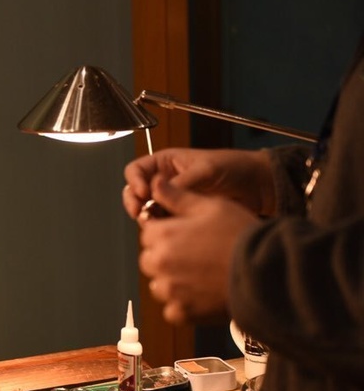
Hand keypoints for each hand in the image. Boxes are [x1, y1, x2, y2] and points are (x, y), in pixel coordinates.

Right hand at [123, 148, 274, 219]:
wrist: (256, 185)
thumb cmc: (234, 167)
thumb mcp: (205, 170)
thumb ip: (180, 181)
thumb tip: (156, 193)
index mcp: (165, 162)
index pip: (136, 170)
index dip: (135, 181)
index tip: (144, 193)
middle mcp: (164, 180)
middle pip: (134, 191)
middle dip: (134, 202)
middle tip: (141, 212)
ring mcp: (171, 198)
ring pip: (146, 209)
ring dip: (147, 216)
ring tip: (156, 221)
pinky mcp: (180, 214)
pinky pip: (162, 221)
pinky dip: (160, 226)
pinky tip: (168, 228)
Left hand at [138, 177, 259, 323]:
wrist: (267, 271)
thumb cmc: (240, 234)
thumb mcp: (211, 206)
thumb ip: (177, 197)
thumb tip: (154, 184)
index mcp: (162, 236)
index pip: (149, 234)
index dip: (167, 233)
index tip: (187, 236)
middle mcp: (160, 264)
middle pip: (150, 260)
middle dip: (167, 257)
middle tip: (196, 256)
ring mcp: (169, 291)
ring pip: (159, 285)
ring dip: (174, 281)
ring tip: (202, 275)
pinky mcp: (181, 312)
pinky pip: (172, 309)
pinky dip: (184, 305)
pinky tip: (204, 294)